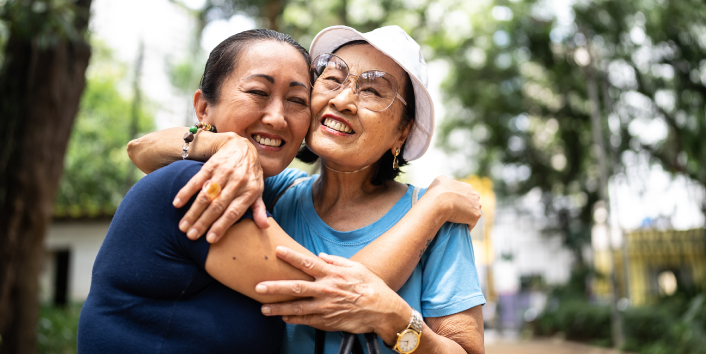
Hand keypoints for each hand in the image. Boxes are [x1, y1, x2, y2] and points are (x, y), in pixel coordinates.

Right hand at [173, 132, 268, 242]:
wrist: (242, 147)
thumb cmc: (251, 174)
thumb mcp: (259, 190)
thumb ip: (259, 208)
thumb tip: (264, 226)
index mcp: (250, 191)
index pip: (234, 212)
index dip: (221, 226)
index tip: (210, 240)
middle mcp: (237, 182)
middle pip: (217, 206)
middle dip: (203, 223)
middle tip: (190, 236)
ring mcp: (224, 172)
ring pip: (206, 195)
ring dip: (193, 212)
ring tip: (182, 226)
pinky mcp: (211, 165)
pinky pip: (197, 180)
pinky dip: (186, 192)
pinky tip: (177, 204)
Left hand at [256, 247, 410, 342]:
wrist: (383, 310)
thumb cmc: (371, 286)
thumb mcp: (356, 268)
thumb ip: (336, 261)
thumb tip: (321, 256)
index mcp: (332, 274)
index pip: (308, 263)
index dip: (291, 256)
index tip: (277, 250)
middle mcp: (326, 290)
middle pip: (296, 288)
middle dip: (275, 287)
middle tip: (258, 287)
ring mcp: (326, 307)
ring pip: (297, 308)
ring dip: (279, 308)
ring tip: (264, 308)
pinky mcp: (328, 321)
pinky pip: (307, 321)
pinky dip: (294, 319)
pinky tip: (283, 318)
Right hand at [424, 176, 481, 230]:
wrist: (440, 202)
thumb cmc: (437, 191)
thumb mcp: (439, 180)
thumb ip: (445, 181)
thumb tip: (443, 185)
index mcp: (466, 186)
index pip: (465, 193)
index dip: (459, 199)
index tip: (452, 204)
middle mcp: (474, 194)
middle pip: (472, 202)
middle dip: (466, 206)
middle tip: (455, 213)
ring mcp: (476, 205)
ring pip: (473, 212)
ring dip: (467, 216)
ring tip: (457, 222)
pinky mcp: (475, 216)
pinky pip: (471, 223)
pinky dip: (466, 226)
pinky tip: (459, 229)